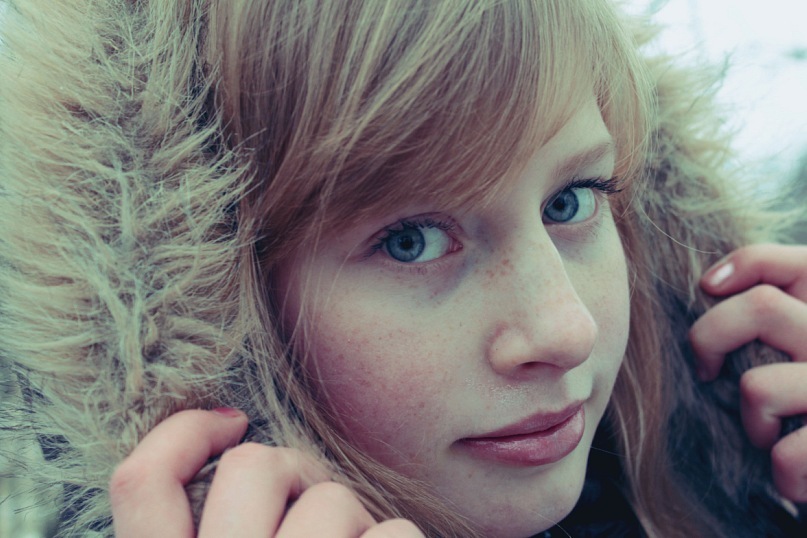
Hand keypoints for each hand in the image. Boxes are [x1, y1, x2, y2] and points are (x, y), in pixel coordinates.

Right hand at [109, 408, 423, 536]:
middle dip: (295, 472)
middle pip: (253, 468)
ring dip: (353, 521)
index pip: (140, 482)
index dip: (183, 433)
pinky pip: (395, 534)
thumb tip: (239, 444)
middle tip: (312, 503)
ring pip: (331, 501)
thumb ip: (216, 521)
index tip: (231, 420)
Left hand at [689, 244, 806, 501]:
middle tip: (707, 372)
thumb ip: (778, 311)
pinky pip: (787, 454)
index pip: (797, 264)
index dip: (746, 263)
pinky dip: (782, 474)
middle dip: (710, 338)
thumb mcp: (800, 347)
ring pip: (758, 386)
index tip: (708, 285)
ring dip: (751, 421)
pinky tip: (796, 479)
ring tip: (771, 437)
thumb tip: (713, 282)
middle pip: (760, 308)